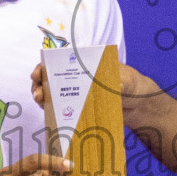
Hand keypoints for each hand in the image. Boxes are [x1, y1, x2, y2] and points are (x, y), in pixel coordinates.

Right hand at [31, 60, 159, 113]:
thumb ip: (118, 81)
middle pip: (50, 77)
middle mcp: (76, 78)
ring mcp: (76, 93)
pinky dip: (52, 111)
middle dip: (39, 83)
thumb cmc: (132, 84)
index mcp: (84, 64)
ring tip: (40, 101)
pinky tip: (48, 114)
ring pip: (52, 93)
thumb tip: (112, 86)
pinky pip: (61, 109)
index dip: (45, 65)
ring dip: (42, 97)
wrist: (139, 104)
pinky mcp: (78, 109)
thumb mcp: (126, 80)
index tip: (38, 72)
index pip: (59, 61)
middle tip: (37, 92)